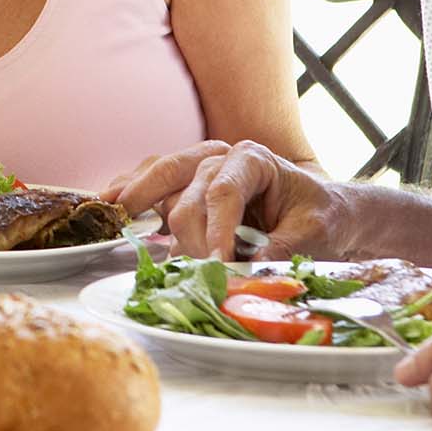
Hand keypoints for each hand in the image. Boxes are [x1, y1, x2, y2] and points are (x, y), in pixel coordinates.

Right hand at [105, 139, 345, 260]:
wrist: (322, 210)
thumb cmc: (319, 217)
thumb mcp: (312, 235)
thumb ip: (280, 250)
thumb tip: (246, 272)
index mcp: (253, 159)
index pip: (223, 191)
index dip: (217, 229)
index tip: (217, 264)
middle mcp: (219, 158)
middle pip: (186, 193)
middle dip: (188, 235)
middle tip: (196, 271)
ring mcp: (199, 170)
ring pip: (162, 185)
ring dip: (144, 206)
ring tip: (118, 218)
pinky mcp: (187, 187)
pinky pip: (151, 181)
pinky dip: (131, 190)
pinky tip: (109, 200)